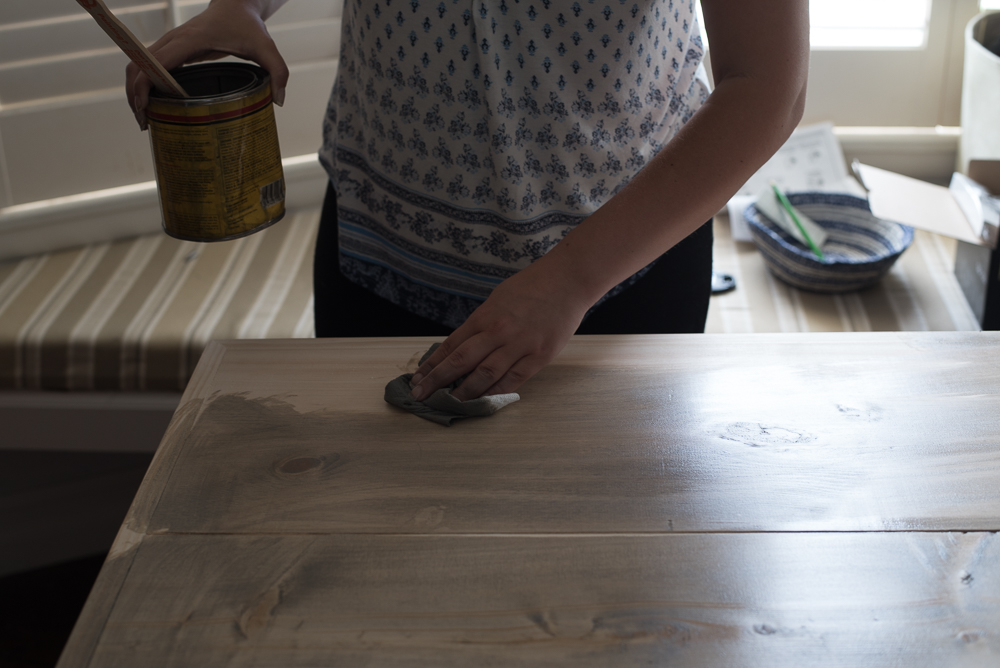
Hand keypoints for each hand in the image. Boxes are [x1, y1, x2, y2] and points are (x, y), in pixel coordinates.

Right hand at [126, 0, 288, 128]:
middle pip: (138, 65)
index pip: (154, 62)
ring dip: (135, 90)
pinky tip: (153, 105)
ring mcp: (170, 43)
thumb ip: (278, 72)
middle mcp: (174, 40)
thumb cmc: (248, 25)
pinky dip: (144, 84)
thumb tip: (278, 101)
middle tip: (143, 123)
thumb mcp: (267, 47)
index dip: (143, 86)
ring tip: (145, 119)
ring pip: (138, 65)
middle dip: (134, 95)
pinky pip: (148, 66)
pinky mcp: (171, 49)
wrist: (236, 5)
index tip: (144, 109)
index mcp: (190, 39)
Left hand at [410, 259, 593, 401]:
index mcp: (485, 316)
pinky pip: (513, 380)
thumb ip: (482, 324)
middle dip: (438, 380)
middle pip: (461, 361)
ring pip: (485, 375)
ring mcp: (519, 344)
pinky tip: (483, 401)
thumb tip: (462, 347)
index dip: (432, 364)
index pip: (451, 345)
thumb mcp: (498, 299)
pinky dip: (496, 392)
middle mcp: (498, 331)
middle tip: (421, 395)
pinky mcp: (540, 356)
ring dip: (464, 392)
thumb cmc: (532, 286)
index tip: (418, 378)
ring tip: (450, 403)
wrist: (568, 280)